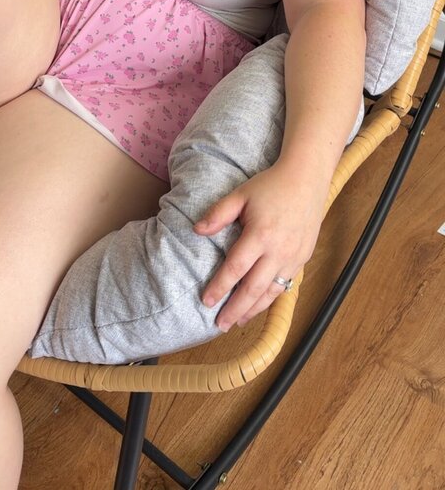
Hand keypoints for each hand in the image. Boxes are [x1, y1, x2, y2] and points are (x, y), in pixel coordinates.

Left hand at [194, 160, 327, 330]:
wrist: (306, 179)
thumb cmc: (270, 186)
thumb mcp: (240, 194)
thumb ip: (218, 214)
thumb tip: (196, 230)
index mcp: (260, 234)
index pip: (235, 268)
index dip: (220, 287)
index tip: (206, 301)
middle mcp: (278, 250)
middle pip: (254, 288)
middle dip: (235, 309)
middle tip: (220, 325)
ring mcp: (293, 257)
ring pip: (272, 292)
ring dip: (254, 309)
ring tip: (238, 321)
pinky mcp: (303, 258)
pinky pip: (286, 285)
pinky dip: (271, 298)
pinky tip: (259, 304)